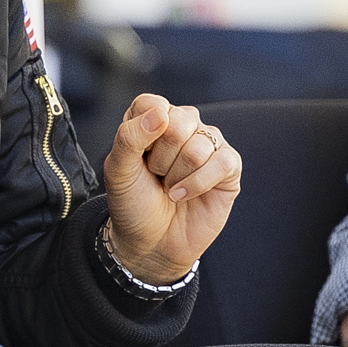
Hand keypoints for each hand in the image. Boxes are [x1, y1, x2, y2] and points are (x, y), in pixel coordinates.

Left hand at [101, 95, 240, 284]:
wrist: (149, 242)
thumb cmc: (133, 203)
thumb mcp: (117, 170)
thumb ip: (130, 137)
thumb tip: (162, 113)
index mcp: (154, 118)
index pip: (152, 104)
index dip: (142, 135)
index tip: (137, 158)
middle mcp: (184, 125)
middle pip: (178, 123)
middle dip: (161, 159)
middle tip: (156, 176)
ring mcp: (208, 144)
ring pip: (198, 147)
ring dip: (177, 176)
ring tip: (170, 188)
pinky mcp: (229, 166)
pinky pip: (222, 162)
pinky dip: (198, 184)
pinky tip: (184, 195)